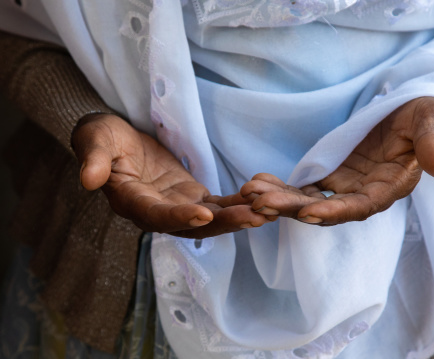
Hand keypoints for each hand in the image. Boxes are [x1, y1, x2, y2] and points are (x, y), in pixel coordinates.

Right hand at [72, 114, 270, 237]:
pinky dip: (239, 204)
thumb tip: (87, 180)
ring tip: (267, 213)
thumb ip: (94, 159)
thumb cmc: (103, 138)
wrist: (116, 139)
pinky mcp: (192, 196)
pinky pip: (218, 204)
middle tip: (254, 218)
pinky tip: (261, 201)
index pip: (157, 215)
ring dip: (238, 217)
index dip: (179, 217)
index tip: (203, 214)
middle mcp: (157, 212)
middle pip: (192, 225)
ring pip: (211, 219)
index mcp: (132, 202)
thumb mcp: (95, 140)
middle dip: (224, 223)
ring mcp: (177, 206)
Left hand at [240, 97, 433, 224]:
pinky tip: (257, 183)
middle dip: (292, 208)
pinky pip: (303, 185)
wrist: (411, 110)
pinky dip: (281, 186)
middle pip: (325, 208)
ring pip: (308, 200)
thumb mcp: (433, 124)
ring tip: (248, 193)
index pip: (361, 207)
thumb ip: (432, 145)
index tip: (308, 213)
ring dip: (279, 199)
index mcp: (389, 188)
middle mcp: (363, 194)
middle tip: (259, 204)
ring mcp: (345, 186)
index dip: (336, 211)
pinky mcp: (332, 174)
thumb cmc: (426, 115)